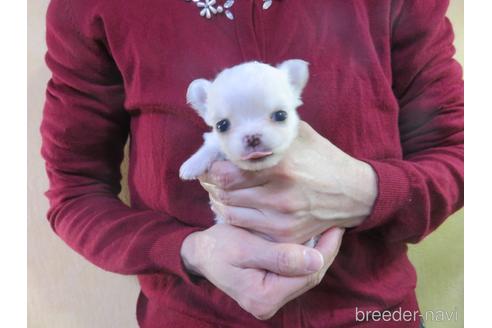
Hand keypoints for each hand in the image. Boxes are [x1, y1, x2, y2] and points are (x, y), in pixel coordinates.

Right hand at [180, 224, 343, 319]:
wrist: (200, 253)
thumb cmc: (218, 246)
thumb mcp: (245, 247)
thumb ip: (279, 256)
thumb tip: (316, 260)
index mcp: (263, 297)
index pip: (308, 275)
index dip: (327, 250)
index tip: (336, 226)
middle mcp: (269, 304)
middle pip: (310, 277)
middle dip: (326, 251)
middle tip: (335, 224)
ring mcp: (270, 299)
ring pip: (305, 275)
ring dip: (318, 253)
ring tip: (327, 230)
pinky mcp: (271, 290)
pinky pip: (295, 273)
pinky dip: (305, 256)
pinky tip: (311, 239)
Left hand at [199, 121, 376, 243]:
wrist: (354, 193)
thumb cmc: (323, 158)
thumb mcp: (298, 134)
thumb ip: (266, 131)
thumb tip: (233, 127)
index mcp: (280, 166)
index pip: (224, 173)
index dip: (210, 167)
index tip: (211, 162)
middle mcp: (279, 196)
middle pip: (223, 193)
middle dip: (211, 183)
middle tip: (211, 176)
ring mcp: (282, 220)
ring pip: (229, 213)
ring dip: (219, 201)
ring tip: (221, 190)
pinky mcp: (285, 236)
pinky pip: (245, 229)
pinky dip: (234, 217)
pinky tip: (235, 207)